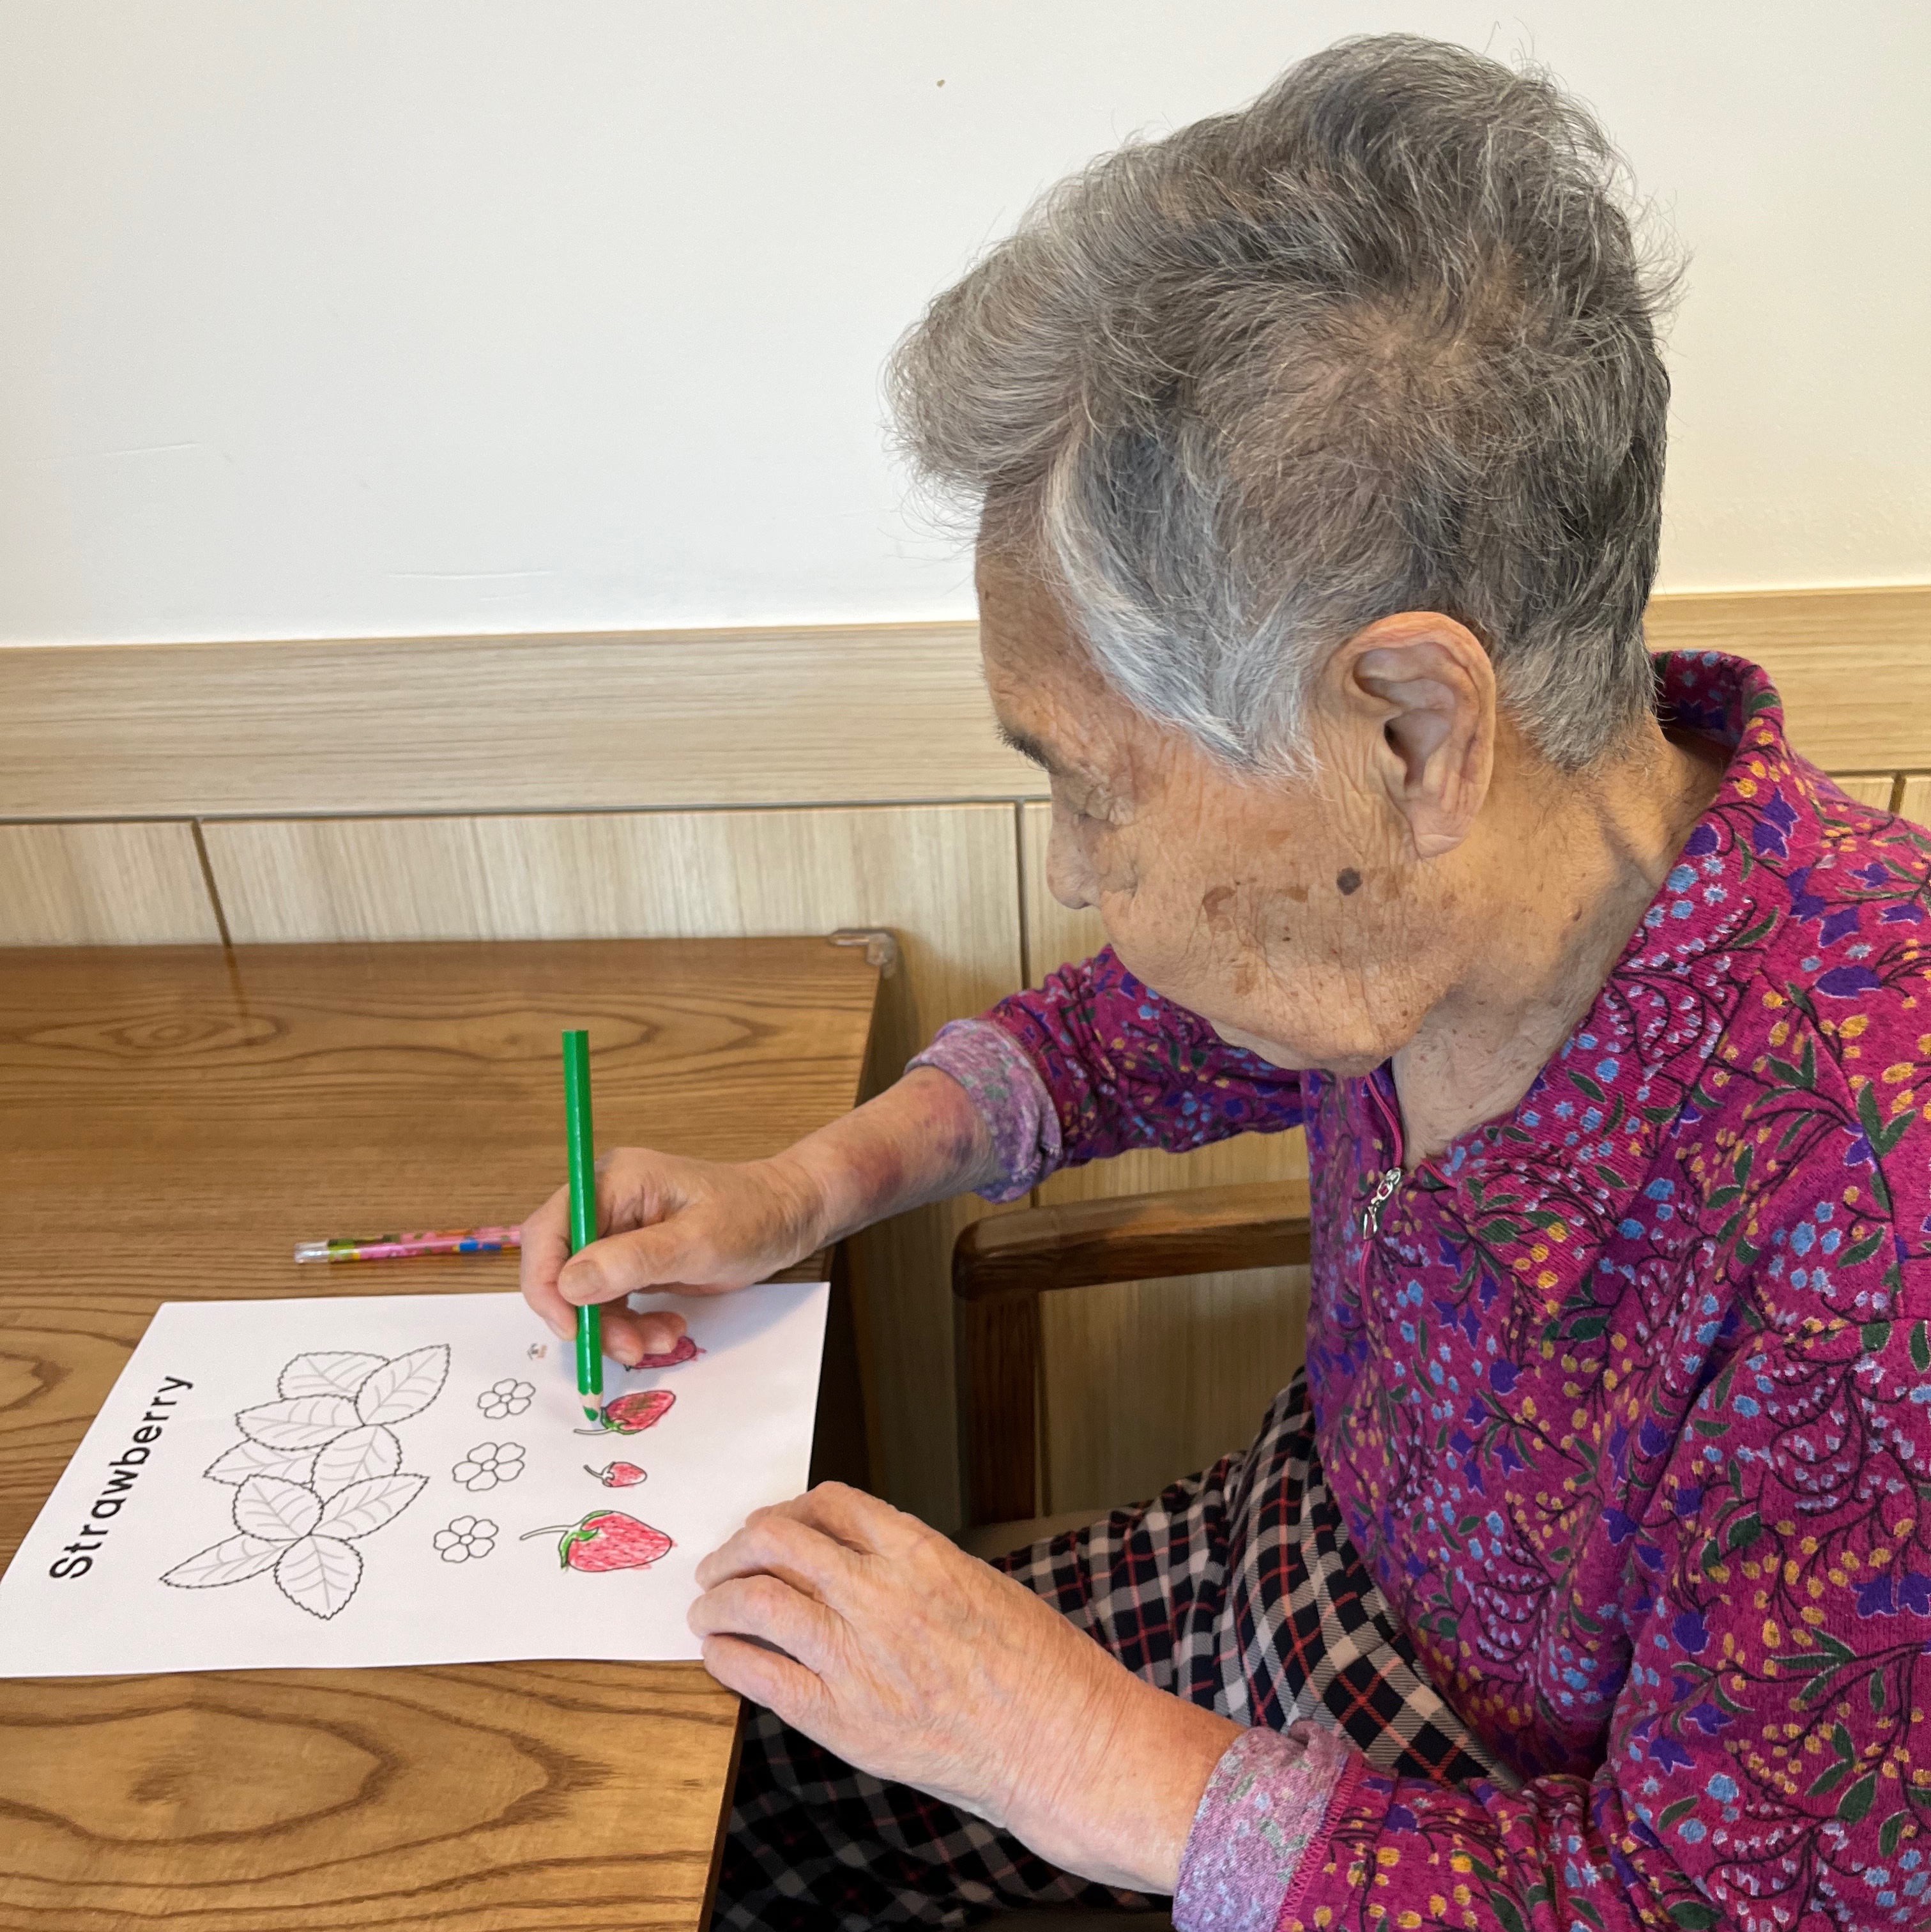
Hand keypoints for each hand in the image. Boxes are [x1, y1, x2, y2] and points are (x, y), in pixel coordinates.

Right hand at [519, 1147, 826, 1366]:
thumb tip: (569, 1283)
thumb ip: (634, 1261)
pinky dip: (631, 1326)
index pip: (550, 1230)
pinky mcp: (634, 1261)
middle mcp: (608, 1204)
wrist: (788, 1218)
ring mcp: (619, 1234)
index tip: (569, 1328)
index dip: (546, 1282)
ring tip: (660, 1341)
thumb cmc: (752, 1215)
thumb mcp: (698, 1242)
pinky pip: (611, 1303)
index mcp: (615, 1182)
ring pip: (585, 1295)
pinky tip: (666, 1331)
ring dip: (613, 1328)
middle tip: (625, 1348)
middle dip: (587, 1315)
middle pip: (562, 1268)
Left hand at [689, 1483, 1238, 1893]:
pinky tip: (720, 1655)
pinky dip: (728, 1658)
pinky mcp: (845, 1722)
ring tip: (708, 1608)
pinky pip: (762, 1678)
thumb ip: (913, 1567)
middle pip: (777, 1540)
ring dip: (719, 1599)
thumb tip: (854, 1559)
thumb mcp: (979, 1584)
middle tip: (722, 1563)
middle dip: (738, 1547)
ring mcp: (859, 1659)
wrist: (1063, 1745)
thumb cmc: (1039, 1669)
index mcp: (921, 1554)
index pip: (829, 1503)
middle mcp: (881, 1596)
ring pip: (758, 1601)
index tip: (776, 1525)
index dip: (790, 1509)